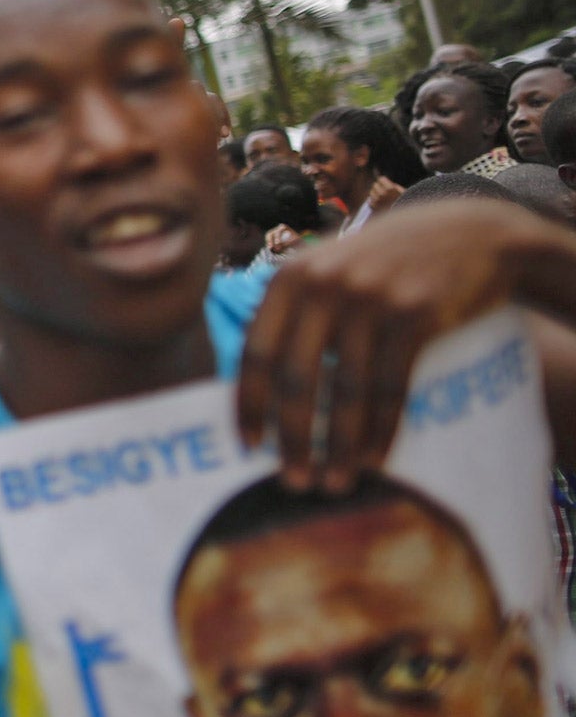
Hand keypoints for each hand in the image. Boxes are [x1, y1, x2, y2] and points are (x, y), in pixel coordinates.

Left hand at [237, 202, 543, 493]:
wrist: (468, 233)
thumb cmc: (386, 263)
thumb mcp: (329, 268)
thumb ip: (293, 311)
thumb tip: (254, 383)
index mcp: (289, 279)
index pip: (255, 353)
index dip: (249, 404)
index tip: (248, 447)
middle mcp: (322, 286)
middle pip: (296, 379)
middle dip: (292, 437)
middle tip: (293, 482)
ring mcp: (369, 298)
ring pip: (345, 390)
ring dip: (338, 445)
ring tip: (333, 483)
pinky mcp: (414, 314)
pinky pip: (390, 386)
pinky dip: (380, 428)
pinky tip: (373, 459)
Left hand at [367, 173, 405, 214]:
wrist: (402, 218)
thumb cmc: (404, 204)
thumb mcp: (403, 193)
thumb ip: (395, 186)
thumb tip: (389, 183)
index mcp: (390, 189)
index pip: (381, 179)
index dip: (383, 181)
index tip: (385, 183)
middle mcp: (382, 194)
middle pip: (375, 185)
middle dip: (379, 186)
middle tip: (383, 189)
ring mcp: (377, 201)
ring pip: (371, 192)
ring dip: (375, 193)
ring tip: (381, 196)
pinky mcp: (374, 208)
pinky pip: (370, 201)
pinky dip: (373, 201)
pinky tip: (379, 203)